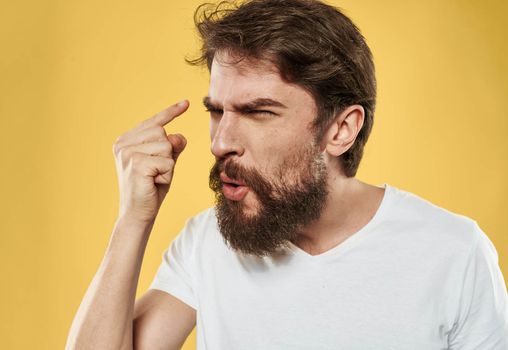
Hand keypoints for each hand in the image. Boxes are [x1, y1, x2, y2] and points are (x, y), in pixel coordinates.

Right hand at [112, 100, 188, 223]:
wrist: (137, 214)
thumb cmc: (151, 189)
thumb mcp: (164, 163)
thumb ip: (171, 147)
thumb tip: (179, 136)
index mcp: (126, 141)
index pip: (153, 122)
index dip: (171, 112)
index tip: (187, 102)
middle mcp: (123, 143)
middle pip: (163, 133)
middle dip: (168, 153)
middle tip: (156, 172)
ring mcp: (128, 153)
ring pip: (166, 146)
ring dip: (168, 165)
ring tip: (154, 178)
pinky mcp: (137, 164)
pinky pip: (167, 161)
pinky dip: (167, 174)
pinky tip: (153, 182)